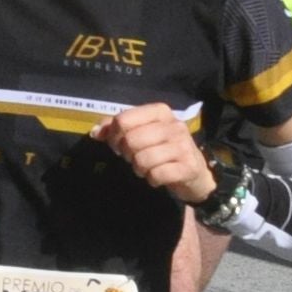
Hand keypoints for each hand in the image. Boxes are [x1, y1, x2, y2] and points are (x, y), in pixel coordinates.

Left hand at [92, 100, 217, 205]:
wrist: (195, 173)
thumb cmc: (163, 150)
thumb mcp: (142, 134)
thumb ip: (117, 129)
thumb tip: (96, 132)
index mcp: (160, 112)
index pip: (124, 119)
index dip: (114, 136)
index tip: (118, 145)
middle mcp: (174, 125)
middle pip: (131, 140)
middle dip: (127, 155)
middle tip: (134, 158)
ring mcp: (183, 146)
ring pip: (142, 159)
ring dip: (140, 169)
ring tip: (147, 168)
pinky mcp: (188, 166)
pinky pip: (156, 174)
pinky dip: (152, 179)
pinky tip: (158, 176)